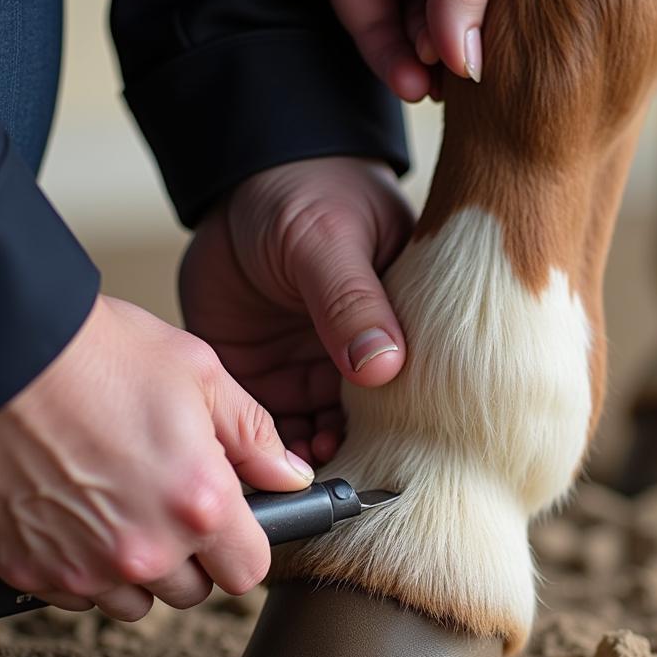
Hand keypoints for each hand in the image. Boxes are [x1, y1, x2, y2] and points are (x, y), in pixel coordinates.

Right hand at [0, 296, 313, 619]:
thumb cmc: (95, 354)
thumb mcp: (200, 375)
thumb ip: (254, 436)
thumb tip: (289, 475)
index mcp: (198, 503)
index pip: (249, 570)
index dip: (244, 546)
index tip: (233, 525)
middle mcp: (143, 549)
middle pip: (193, 590)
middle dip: (192, 554)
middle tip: (168, 499)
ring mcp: (83, 567)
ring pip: (134, 600)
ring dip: (137, 567)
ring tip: (120, 504)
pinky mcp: (30, 571)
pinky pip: (76, 594)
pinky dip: (82, 566)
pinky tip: (77, 514)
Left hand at [179, 157, 414, 466]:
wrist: (242, 181)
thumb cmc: (306, 192)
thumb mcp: (331, 240)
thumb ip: (352, 299)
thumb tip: (385, 365)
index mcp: (399, 325)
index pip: (414, 388)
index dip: (406, 427)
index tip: (391, 455)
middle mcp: (361, 356)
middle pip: (370, 425)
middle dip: (357, 455)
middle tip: (340, 475)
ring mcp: (312, 369)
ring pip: (319, 434)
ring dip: (311, 459)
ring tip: (303, 470)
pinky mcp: (265, 376)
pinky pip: (270, 427)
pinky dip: (267, 451)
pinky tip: (268, 463)